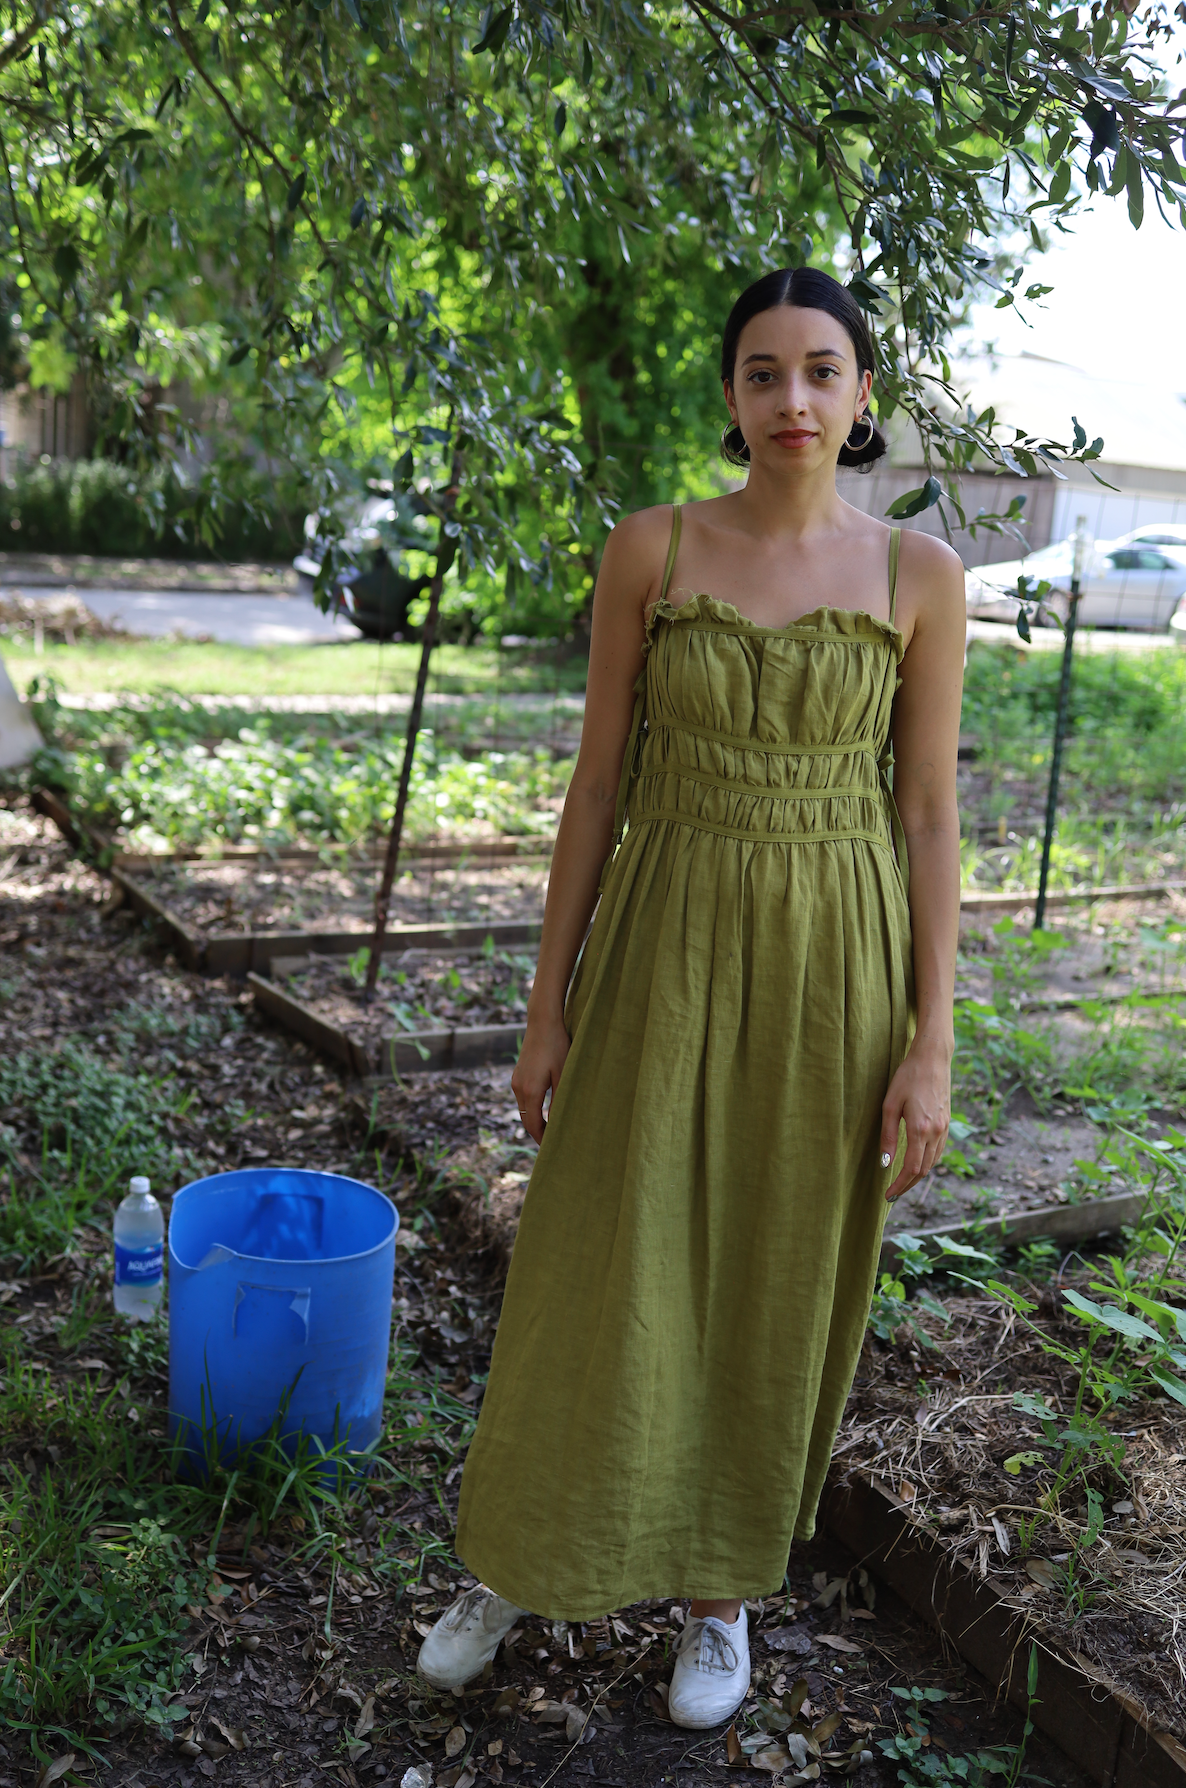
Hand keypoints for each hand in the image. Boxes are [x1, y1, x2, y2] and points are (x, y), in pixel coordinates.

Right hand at [510, 1012, 570, 1144]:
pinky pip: (524, 1099)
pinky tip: (544, 1112)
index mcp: (531, 1090)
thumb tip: (560, 1122)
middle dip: (538, 1133)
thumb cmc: (557, 1046)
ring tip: (551, 1131)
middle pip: (526, 1119)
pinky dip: (532, 1109)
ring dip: (535, 1121)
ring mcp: (516, 1080)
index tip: (553, 1149)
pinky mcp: (518, 1074)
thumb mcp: (564, 1074)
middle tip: (553, 1145)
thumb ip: (560, 1099)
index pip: (533, 1124)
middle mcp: (519, 1087)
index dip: (542, 1139)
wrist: (542, 1021)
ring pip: (524, 1109)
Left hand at [880, 1040, 951, 1202]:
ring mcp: (944, 1128)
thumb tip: (885, 1163)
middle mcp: (936, 1133)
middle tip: (892, 1195)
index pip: (911, 1169)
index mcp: (920, 1130)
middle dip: (907, 1186)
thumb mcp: (890, 1105)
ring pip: (932, 1163)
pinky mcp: (947, 1123)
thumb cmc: (907, 1077)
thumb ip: (888, 1136)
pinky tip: (916, 1163)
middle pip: (923, 1170)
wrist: (933, 1058)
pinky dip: (927, 1163)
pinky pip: (938, 1151)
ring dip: (917, 1176)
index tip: (887, 1195)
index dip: (899, 1185)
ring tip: (902, 1183)